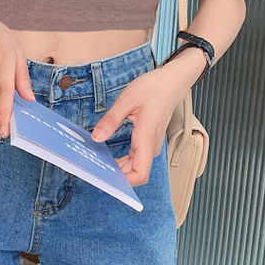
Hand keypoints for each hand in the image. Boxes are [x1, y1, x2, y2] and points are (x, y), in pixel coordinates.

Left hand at [90, 67, 181, 186]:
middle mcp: (150, 146)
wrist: (171, 82)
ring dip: (118, 169)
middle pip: (135, 173)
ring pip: (134, 167)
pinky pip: (134, 158)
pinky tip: (107, 155)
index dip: (125, 182)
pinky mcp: (147, 141)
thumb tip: (96, 138)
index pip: (140, 173)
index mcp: (147, 138)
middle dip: (115, 176)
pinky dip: (122, 161)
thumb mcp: (127, 100)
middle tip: (93, 170)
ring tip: (97, 163)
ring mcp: (150, 145)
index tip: (106, 180)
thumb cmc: (153, 89)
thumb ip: (111, 120)